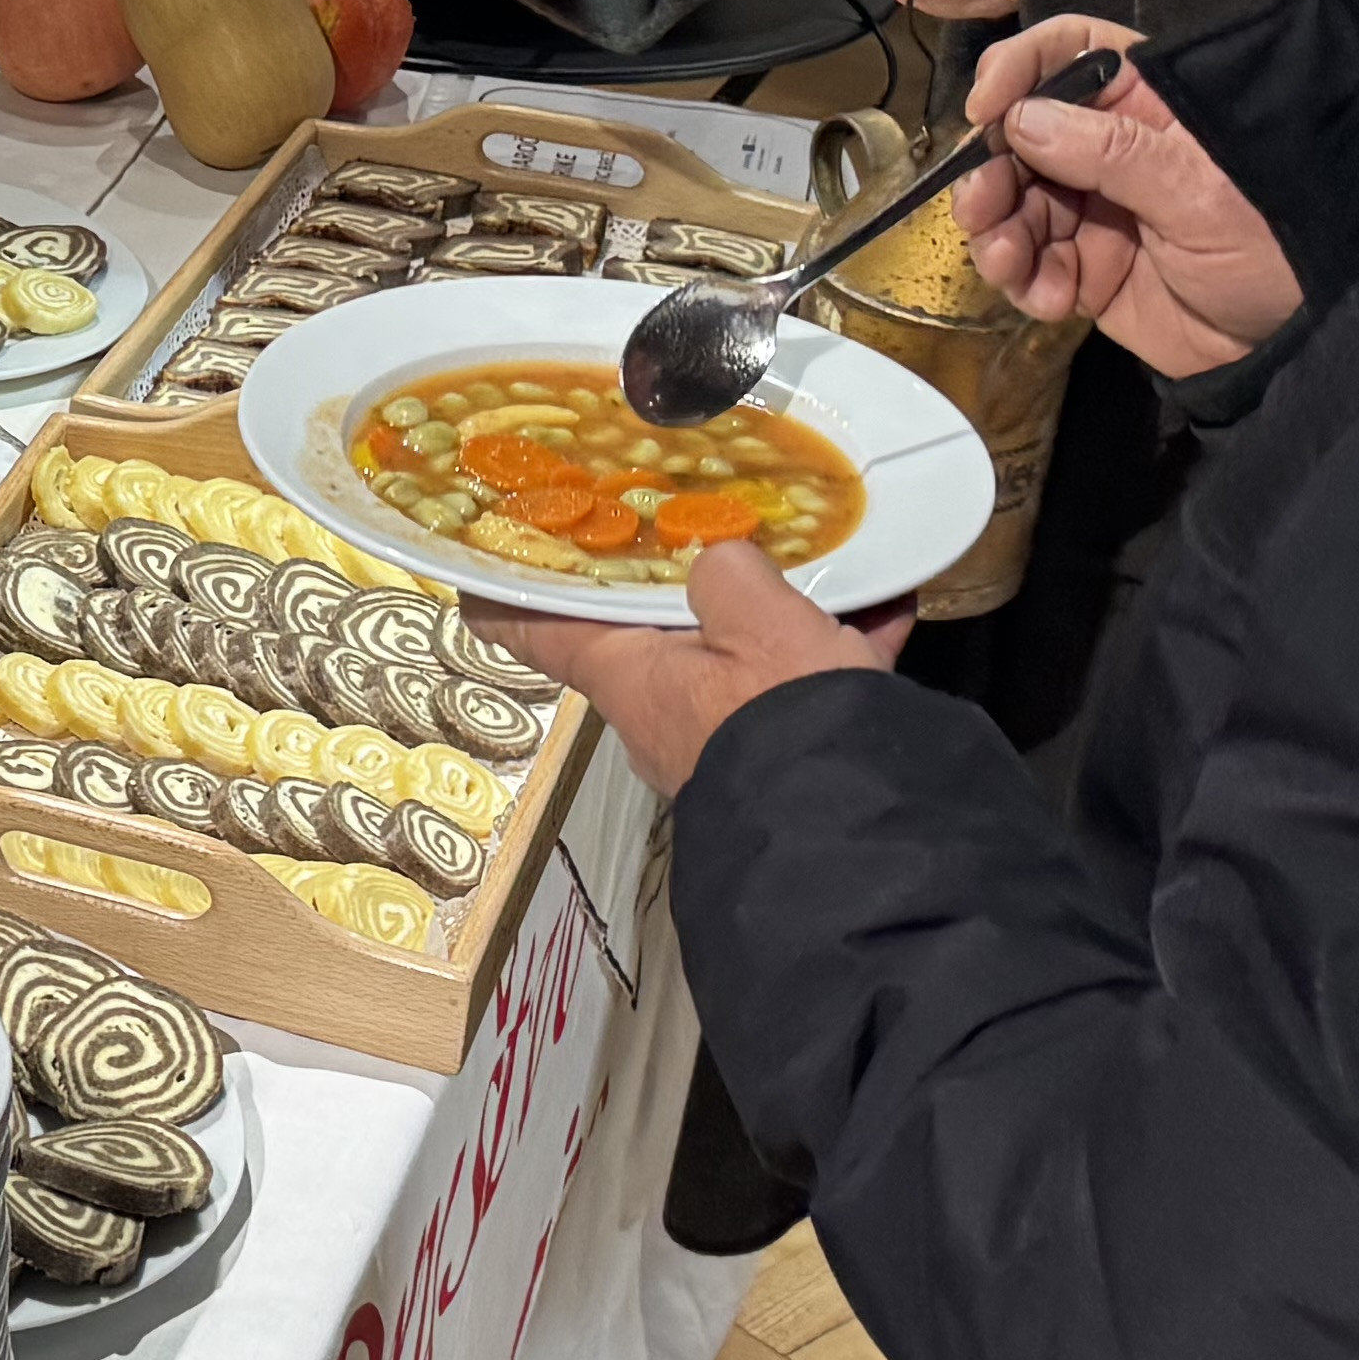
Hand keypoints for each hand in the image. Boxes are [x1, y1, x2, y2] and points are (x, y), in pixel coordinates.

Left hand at [487, 544, 910, 799]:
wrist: (866, 835)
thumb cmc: (788, 720)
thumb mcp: (757, 620)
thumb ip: (728, 573)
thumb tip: (723, 560)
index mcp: (628, 676)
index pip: (540, 630)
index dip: (505, 597)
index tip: (475, 573)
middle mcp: (659, 715)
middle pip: (649, 632)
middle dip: (680, 583)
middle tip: (701, 524)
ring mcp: (720, 742)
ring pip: (735, 656)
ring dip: (772, 612)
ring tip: (822, 560)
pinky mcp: (784, 759)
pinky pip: (800, 686)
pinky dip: (833, 646)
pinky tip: (882, 607)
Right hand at [957, 18, 1298, 377]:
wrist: (1294, 342)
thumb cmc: (1270, 244)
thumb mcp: (1197, 191)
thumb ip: (1110, 154)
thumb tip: (1020, 119)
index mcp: (1146, 104)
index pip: (1068, 52)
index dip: (1018, 68)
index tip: (986, 111)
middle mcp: (1108, 148)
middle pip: (1019, 135)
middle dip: (991, 171)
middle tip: (981, 207)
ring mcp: (1092, 209)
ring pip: (1011, 203)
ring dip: (996, 232)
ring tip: (1007, 261)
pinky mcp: (1084, 267)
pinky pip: (1028, 266)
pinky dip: (1025, 282)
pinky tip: (1052, 300)